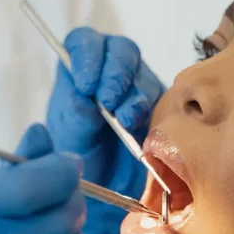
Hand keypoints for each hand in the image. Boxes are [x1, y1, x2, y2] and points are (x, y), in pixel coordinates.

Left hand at [47, 28, 165, 233]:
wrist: (104, 190)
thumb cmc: (80, 159)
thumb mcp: (70, 139)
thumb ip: (75, 117)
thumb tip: (83, 96)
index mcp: (79, 71)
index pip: (83, 43)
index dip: (87, 54)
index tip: (85, 82)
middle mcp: (110, 73)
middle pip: (119, 50)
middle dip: (115, 72)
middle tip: (107, 100)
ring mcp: (137, 88)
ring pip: (142, 74)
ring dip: (133, 94)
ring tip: (124, 118)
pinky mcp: (159, 107)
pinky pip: (163, 99)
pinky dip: (152, 111)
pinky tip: (140, 127)